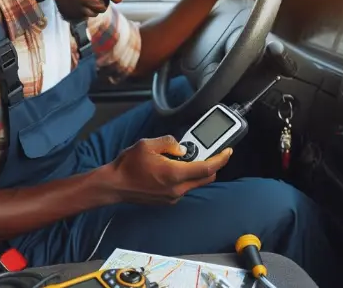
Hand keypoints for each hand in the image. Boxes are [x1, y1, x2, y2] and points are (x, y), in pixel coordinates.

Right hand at [108, 135, 231, 204]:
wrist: (114, 185)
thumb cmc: (128, 165)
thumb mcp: (148, 144)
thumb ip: (169, 142)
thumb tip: (182, 148)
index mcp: (175, 174)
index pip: (207, 168)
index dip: (221, 159)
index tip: (228, 151)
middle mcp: (177, 189)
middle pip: (206, 177)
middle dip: (210, 164)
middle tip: (204, 151)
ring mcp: (173, 197)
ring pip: (195, 183)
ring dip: (195, 170)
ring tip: (180, 158)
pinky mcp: (167, 201)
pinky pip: (184, 188)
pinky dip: (185, 177)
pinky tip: (171, 168)